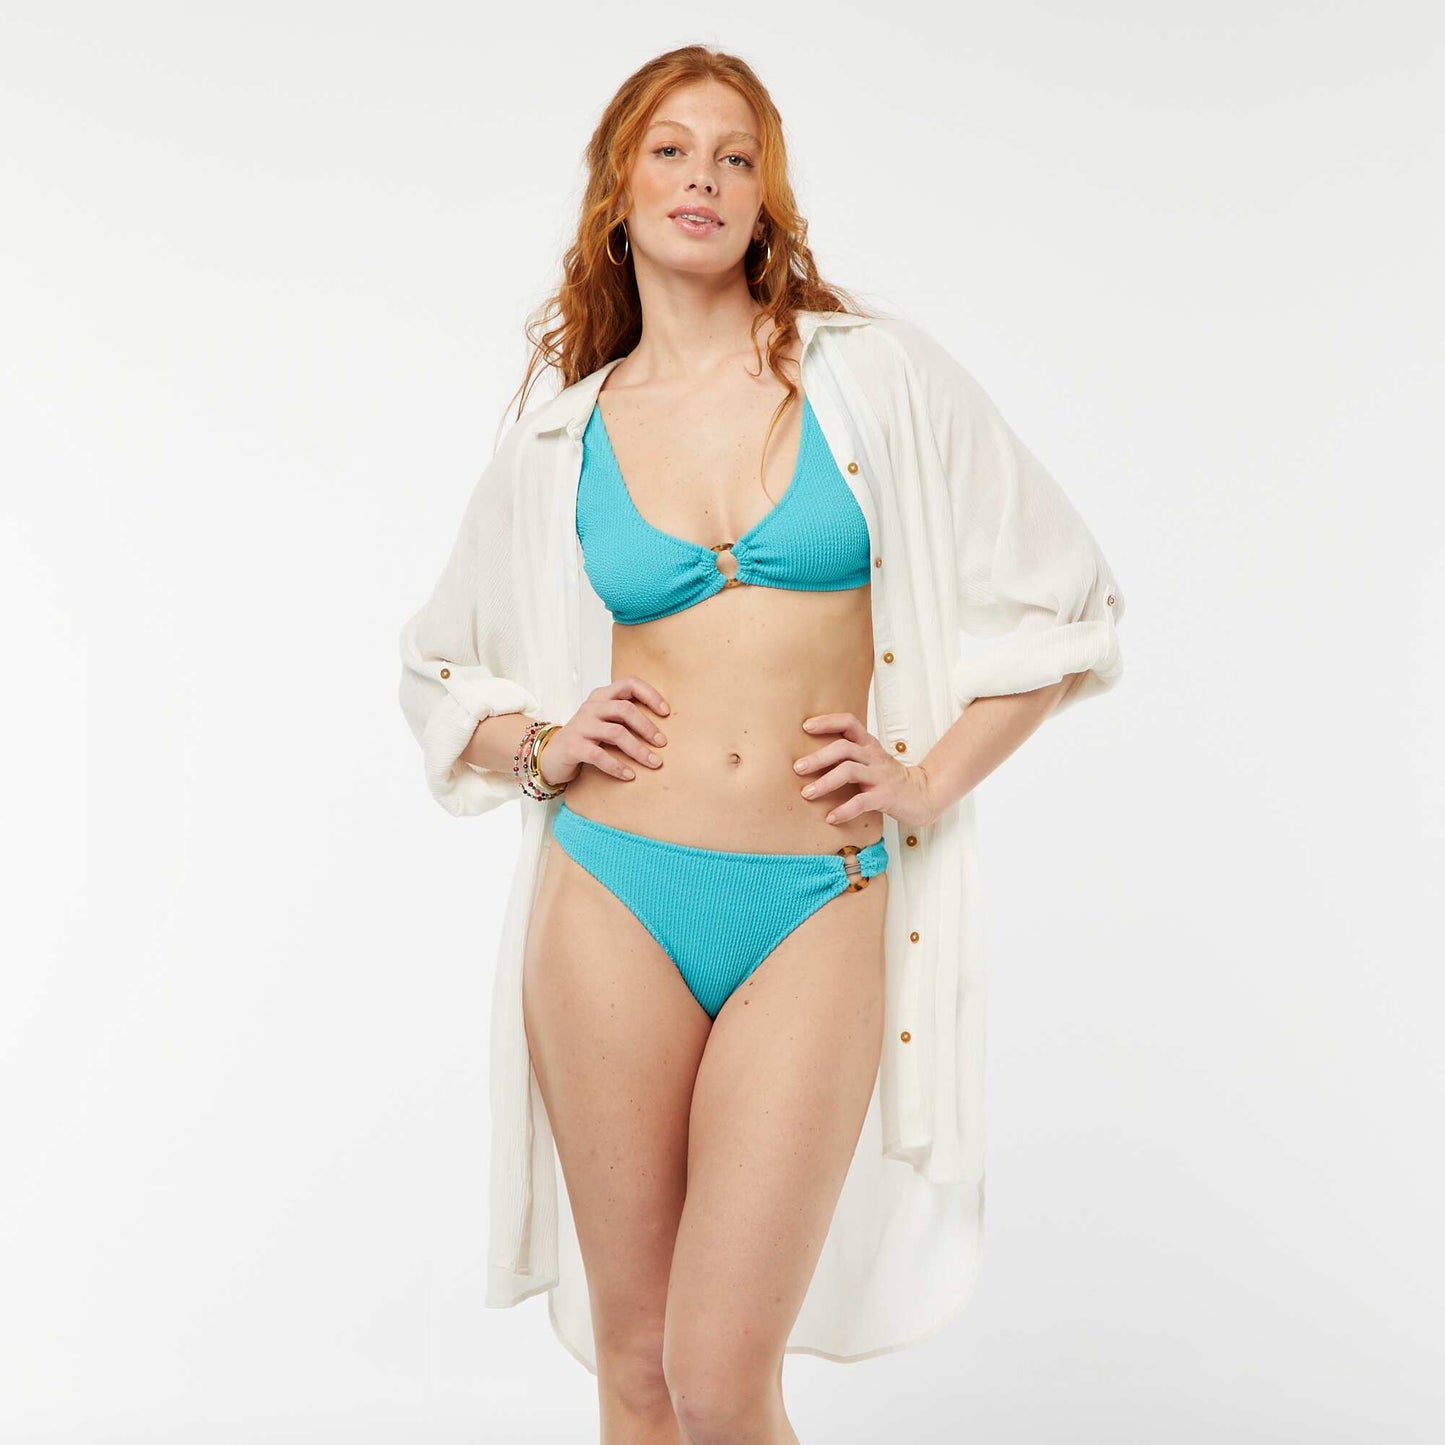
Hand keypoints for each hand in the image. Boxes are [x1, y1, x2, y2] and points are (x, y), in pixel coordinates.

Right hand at [539, 676, 669, 786]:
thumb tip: (663, 727)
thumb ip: (625, 717)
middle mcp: (591, 707)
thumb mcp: (605, 721)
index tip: (666, 712)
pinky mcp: (573, 746)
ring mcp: (580, 725)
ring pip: (615, 733)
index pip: (629, 683)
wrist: (550, 755)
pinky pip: (599, 755)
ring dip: (638, 749)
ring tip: (654, 763)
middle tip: (663, 743)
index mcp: (601, 696)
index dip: (650, 695)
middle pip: (625, 709)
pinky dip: (617, 766)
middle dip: (647, 727)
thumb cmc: (586, 738)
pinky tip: (630, 775)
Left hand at [793, 712, 938, 828]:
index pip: (849, 723)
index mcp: (868, 745)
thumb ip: (848, 755)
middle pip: (844, 747)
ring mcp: (880, 776)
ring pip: (849, 771)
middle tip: (798, 768)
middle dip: (818, 757)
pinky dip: (844, 810)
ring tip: (807, 793)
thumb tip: (809, 757)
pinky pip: (862, 801)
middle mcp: (873, 756)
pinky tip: (831, 817)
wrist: (923, 795)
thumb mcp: (870, 760)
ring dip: (825, 782)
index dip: (828, 721)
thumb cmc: (887, 778)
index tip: (806, 726)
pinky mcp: (886, 797)